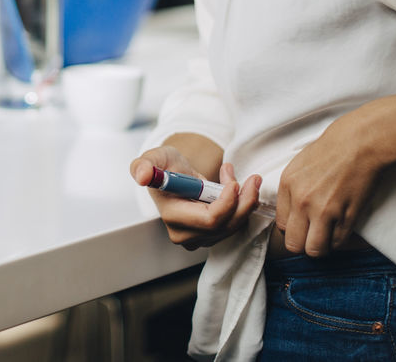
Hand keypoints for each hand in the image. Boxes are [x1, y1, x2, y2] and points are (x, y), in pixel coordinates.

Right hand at [130, 146, 262, 249]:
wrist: (174, 175)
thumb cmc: (165, 165)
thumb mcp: (154, 157)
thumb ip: (144, 165)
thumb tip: (143, 176)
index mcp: (172, 217)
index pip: (210, 220)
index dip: (228, 202)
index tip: (235, 181)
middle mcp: (184, 234)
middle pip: (226, 225)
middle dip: (244, 201)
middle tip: (253, 178)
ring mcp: (199, 238)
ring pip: (234, 226)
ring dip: (246, 201)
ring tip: (242, 177)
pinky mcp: (212, 236)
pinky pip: (236, 224)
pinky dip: (243, 206)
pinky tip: (236, 187)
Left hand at [276, 111, 386, 257]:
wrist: (359, 143)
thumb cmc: (330, 151)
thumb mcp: (298, 166)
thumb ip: (291, 191)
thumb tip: (290, 214)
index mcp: (287, 186)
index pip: (281, 225)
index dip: (292, 229)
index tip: (302, 225)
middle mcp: (302, 201)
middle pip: (293, 243)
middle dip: (303, 243)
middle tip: (313, 236)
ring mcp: (324, 210)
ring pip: (314, 250)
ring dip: (321, 247)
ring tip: (327, 237)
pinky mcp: (346, 216)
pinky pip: (337, 243)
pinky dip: (339, 241)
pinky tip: (342, 229)